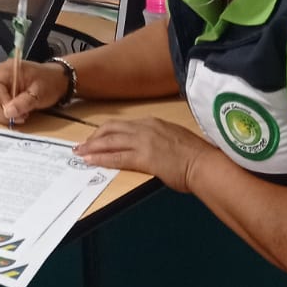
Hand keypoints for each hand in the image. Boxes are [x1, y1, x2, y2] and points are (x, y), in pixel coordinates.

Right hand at [0, 60, 68, 124]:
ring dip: (3, 114)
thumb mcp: (39, 93)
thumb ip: (24, 102)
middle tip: (20, 118)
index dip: (1, 100)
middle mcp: (0, 74)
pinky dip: (4, 113)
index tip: (13, 111)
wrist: (56, 80)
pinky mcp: (1, 93)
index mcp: (8, 69)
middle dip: (3, 111)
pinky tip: (18, 114)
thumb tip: (8, 112)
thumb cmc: (49, 82)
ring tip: (21, 116)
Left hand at [73, 117, 216, 192]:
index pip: (124, 125)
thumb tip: (154, 148)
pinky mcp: (143, 157)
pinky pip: (116, 157)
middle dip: (94, 137)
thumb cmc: (197, 156)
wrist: (206, 164)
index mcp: (154, 123)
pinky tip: (90, 161)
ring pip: (109, 141)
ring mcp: (143, 141)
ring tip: (80, 152)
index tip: (97, 137)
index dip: (107, 131)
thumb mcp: (176, 139)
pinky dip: (100, 158)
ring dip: (92, 147)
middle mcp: (146, 127)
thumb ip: (161, 139)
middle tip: (83, 145)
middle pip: (111, 128)